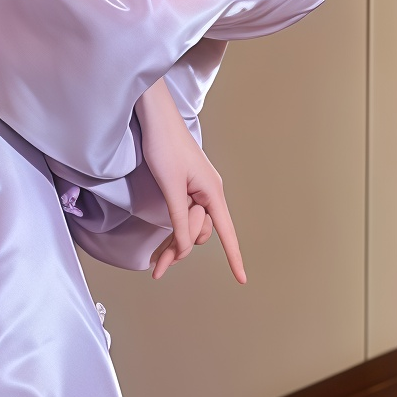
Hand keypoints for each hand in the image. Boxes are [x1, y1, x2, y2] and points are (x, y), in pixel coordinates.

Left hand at [136, 77, 245, 283]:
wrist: (155, 118)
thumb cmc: (164, 146)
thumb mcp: (170, 187)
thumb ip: (179, 218)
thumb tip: (186, 246)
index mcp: (212, 192)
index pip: (226, 232)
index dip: (234, 257)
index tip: (242, 279)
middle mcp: (209, 194)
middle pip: (201, 233)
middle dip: (180, 248)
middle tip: (156, 267)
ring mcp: (197, 191)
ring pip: (190, 227)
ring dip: (174, 242)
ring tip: (154, 260)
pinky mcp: (185, 188)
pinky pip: (183, 216)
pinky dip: (172, 230)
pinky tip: (161, 246)